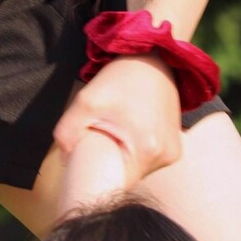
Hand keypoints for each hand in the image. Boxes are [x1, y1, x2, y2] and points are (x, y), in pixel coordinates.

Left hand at [53, 54, 181, 213]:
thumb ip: (67, 133)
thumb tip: (66, 160)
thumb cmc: (121, 77)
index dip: (98, 180)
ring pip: (138, 167)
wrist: (152, 55)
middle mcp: (167, 156)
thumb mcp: (86, 102)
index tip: (86, 169)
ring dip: (123, 156)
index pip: (117, 185)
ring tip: (114, 132)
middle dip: (110, 165)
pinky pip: (148, 157)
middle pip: (128, 177)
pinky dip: (134, 149)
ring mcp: (174, 150)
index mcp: (148, 151)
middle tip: (97, 142)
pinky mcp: (175, 142)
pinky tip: (127, 130)